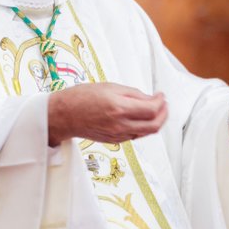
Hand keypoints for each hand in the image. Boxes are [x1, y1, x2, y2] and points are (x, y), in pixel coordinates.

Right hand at [47, 82, 167, 145]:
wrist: (64, 115)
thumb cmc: (82, 97)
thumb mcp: (110, 87)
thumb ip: (132, 94)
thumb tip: (149, 98)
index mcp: (119, 108)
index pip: (151, 110)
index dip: (161, 102)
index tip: (161, 95)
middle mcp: (120, 125)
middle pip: (154, 126)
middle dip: (164, 114)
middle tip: (164, 104)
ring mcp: (118, 135)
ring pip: (146, 132)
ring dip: (155, 121)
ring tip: (155, 110)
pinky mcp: (115, 141)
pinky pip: (135, 135)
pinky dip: (143, 127)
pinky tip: (140, 117)